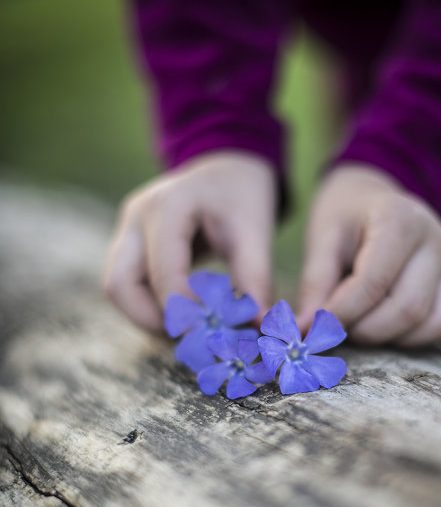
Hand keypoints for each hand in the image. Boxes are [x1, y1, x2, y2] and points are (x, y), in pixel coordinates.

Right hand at [103, 151, 275, 331]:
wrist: (226, 168)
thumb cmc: (242, 197)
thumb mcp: (255, 232)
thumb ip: (255, 278)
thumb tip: (257, 326)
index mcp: (168, 206)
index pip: (163, 274)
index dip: (184, 313)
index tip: (212, 338)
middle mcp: (136, 217)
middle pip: (120, 285)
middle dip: (153, 320)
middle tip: (193, 338)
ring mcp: (127, 230)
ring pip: (117, 289)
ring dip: (147, 316)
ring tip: (189, 328)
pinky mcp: (128, 243)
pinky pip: (126, 285)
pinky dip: (150, 305)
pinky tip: (184, 312)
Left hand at [297, 164, 440, 345]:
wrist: (370, 200)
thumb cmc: (344, 219)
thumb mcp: (323, 238)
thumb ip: (315, 283)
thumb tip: (305, 330)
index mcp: (401, 220)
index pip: (374, 283)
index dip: (340, 313)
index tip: (314, 328)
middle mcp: (436, 241)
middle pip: (409, 308)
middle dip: (367, 330)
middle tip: (339, 327)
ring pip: (437, 323)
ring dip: (396, 338)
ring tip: (365, 325)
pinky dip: (439, 337)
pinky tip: (406, 333)